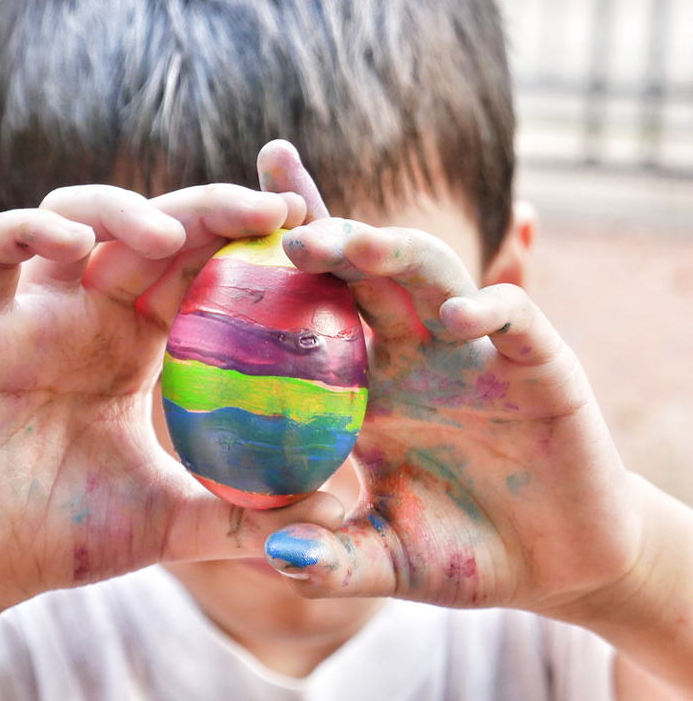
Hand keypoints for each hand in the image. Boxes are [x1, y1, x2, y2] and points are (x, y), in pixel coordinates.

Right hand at [0, 184, 343, 618]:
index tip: (309, 233)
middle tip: (270, 212)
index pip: (196, 268)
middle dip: (209, 209)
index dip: (246, 242)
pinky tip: (71, 245)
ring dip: (122, 209)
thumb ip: (249, 515)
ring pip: (73, 214)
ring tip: (167, 235)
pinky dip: (26, 230)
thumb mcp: (176, 523)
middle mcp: (88, 314)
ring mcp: (30, 313)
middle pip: (150, 229)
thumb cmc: (74, 535)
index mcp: (137, 344)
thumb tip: (339, 514)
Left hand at [262, 216, 642, 614]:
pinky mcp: (540, 363)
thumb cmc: (461, 551)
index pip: (317, 306)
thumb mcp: (387, 561)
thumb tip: (275, 556)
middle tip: (289, 237)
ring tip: (353, 247)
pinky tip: (455, 318)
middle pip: (366, 272)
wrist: (559, 565)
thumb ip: (334, 562)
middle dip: (331, 241)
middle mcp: (415, 351)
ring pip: (432, 274)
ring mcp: (476, 350)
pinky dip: (488, 307)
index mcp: (368, 383)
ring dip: (394, 251)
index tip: (226, 221)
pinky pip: (513, 318)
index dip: (282, 261)